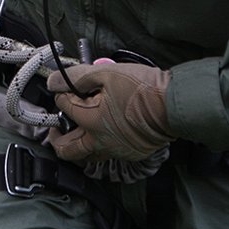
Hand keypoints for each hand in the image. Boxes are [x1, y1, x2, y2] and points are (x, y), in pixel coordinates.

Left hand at [46, 61, 174, 162]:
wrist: (173, 105)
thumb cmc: (142, 88)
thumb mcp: (107, 73)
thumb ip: (78, 77)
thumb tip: (55, 81)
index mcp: (91, 121)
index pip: (65, 108)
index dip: (62, 95)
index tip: (65, 88)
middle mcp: (100, 142)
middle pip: (67, 150)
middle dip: (56, 139)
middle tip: (56, 127)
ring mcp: (116, 151)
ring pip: (88, 155)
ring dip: (78, 144)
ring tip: (77, 130)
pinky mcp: (131, 154)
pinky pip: (109, 154)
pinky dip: (100, 145)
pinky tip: (104, 131)